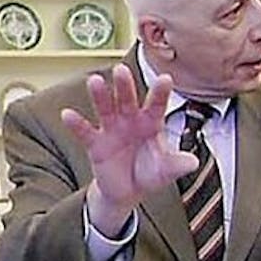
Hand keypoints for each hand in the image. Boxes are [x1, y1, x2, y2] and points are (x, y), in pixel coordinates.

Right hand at [61, 64, 196, 235]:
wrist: (127, 191)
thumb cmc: (149, 173)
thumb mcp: (165, 171)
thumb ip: (177, 165)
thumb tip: (193, 163)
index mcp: (151, 123)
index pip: (157, 105)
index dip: (161, 93)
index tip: (166, 78)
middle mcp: (131, 120)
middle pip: (128, 100)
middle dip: (125, 86)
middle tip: (121, 69)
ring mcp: (112, 129)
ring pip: (106, 108)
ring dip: (100, 95)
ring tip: (95, 81)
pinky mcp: (96, 144)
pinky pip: (85, 131)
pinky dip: (76, 124)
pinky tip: (67, 114)